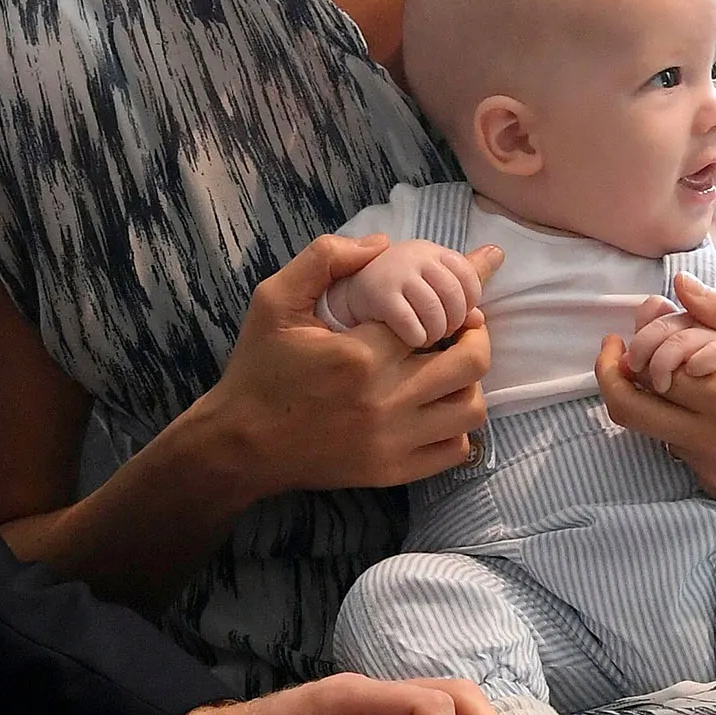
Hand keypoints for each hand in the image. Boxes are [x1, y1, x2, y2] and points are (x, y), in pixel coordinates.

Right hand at [200, 234, 499, 499]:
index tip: (460, 292)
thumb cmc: (259, 368)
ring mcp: (393, 441)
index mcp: (360, 355)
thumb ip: (324, 259)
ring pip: (471, 408)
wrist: (241, 444)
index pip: (437, 315)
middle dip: (474, 334)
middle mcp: (385, 400)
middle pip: (470, 362)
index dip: (457, 299)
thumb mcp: (274, 300)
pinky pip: (455, 449)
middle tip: (460, 326)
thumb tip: (382, 243)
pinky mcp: (393, 471)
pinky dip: (458, 426)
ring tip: (448, 367)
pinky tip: (435, 408)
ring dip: (469, 382)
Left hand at [596, 274, 715, 503]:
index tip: (641, 319)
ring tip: (670, 366)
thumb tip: (678, 286)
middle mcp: (715, 442)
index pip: (653, 367)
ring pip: (651, 431)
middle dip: (612, 374)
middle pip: (628, 409)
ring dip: (649, 397)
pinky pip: (678, 451)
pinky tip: (700, 400)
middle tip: (615, 349)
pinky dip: (675, 423)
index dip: (641, 340)